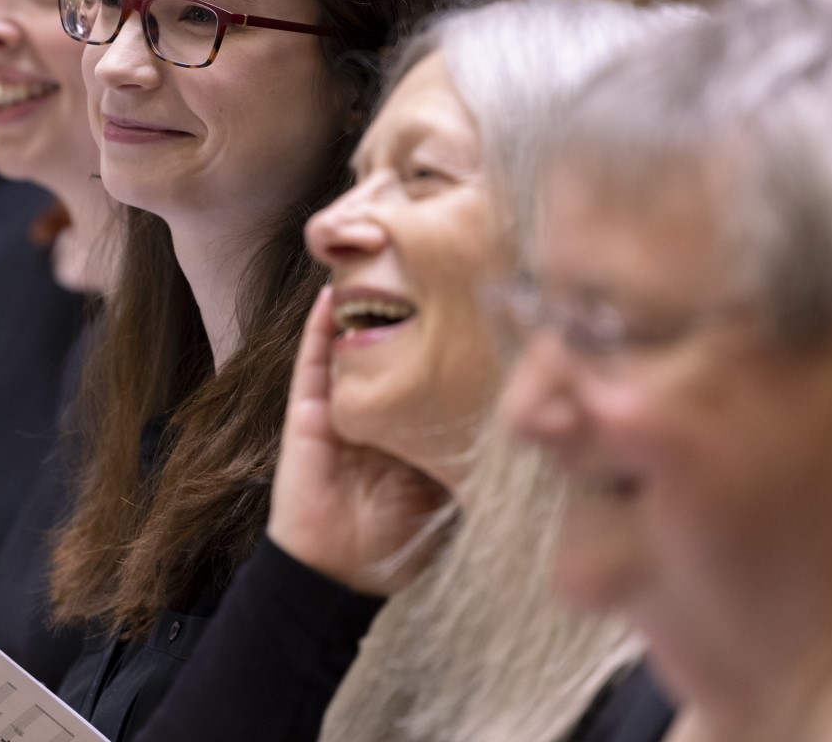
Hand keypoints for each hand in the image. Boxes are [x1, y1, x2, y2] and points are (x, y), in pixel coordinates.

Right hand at [267, 286, 453, 595]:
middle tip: (429, 265)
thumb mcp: (451, 489)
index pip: (431, 370)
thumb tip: (524, 425)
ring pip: (350, 344)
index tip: (472, 297)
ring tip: (377, 260)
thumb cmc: (398, 538)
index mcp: (411, 426)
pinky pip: (313, 362)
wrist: (339, 569)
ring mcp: (338, 406)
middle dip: (407, 308)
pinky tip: (332, 296)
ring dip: (360, 306)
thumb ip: (473, 456)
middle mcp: (377, 409)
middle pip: (392, 347)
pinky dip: (318, 328)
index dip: (447, 337)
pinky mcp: (307, 410)